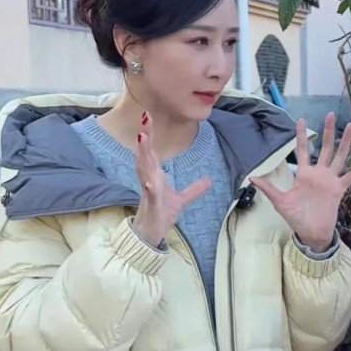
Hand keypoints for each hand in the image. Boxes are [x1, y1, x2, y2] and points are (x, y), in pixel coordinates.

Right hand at [132, 113, 211, 247]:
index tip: (148, 116)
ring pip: (143, 169)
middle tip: (145, 117)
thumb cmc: (161, 213)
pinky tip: (150, 182)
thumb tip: (209, 180)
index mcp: (154, 174)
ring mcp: (149, 191)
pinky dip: (149, 188)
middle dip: (144, 136)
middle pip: (145, 154)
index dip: (149, 134)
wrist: (152, 233)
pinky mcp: (152, 205)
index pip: (151, 151)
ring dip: (142, 154)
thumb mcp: (181, 199)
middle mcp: (149, 178)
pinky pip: (150, 195)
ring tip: (142, 139)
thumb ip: (194, 189)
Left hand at [250, 113, 350, 250]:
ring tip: (350, 126)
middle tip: (331, 114)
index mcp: (304, 174)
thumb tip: (251, 178)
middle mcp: (319, 174)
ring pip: (339, 156)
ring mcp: (330, 180)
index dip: (302, 135)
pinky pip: (350, 176)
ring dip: (345, 142)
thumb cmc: (295, 217)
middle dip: (328, 131)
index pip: (303, 150)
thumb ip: (268, 188)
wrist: (310, 232)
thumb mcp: (280, 201)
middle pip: (325, 148)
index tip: (301, 119)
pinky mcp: (339, 190)